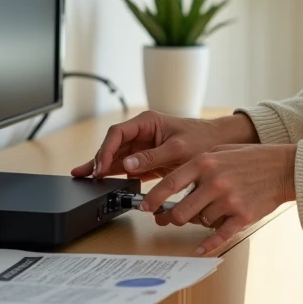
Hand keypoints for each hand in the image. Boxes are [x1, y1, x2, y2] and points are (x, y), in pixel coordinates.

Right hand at [70, 111, 259, 181]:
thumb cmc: (202, 139)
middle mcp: (143, 133)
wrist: (218, 145)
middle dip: (99, 160)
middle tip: (88, 176)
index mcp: (148, 122)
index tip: (101, 166)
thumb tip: (128, 164)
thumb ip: (152, 156)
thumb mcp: (178, 148)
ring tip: (84, 178)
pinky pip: (127, 168)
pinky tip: (103, 181)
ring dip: (103, 168)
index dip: (106, 150)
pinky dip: (116, 175)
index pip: (118, 133)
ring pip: (117, 157)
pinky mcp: (148, 161)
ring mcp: (144, 147)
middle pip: (113, 146)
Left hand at [142, 144, 296, 254]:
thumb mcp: (221, 150)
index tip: (145, 206)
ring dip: (201, 220)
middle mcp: (215, 181)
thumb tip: (175, 182)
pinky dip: (207, 244)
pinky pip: (218, 236)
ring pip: (201, 222)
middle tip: (173, 217)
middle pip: (181, 211)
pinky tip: (199, 248)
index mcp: (206, 162)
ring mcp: (229, 200)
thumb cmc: (253, 158)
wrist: (284, 168)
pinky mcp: (242, 216)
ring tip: (210, 211)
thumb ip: (199, 163)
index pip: (170, 183)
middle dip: (174, 217)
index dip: (154, 198)